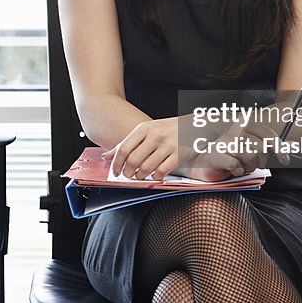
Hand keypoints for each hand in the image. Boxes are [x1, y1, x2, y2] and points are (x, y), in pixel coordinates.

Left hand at [102, 117, 246, 181]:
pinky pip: (161, 171)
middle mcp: (155, 136)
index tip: (115, 172)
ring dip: (140, 176)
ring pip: (146, 168)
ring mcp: (167, 145)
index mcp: (144, 129)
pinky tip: (154, 176)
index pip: (123, 148)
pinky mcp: (179, 155)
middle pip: (133, 160)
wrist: (195, 125)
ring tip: (140, 176)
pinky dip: (155, 177)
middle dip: (127, 172)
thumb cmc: (167, 130)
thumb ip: (127, 144)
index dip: (116, 163)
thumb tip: (106, 157)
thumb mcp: (146, 132)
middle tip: (128, 176)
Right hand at [189, 119, 290, 173]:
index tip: (285, 159)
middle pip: (260, 148)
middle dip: (260, 162)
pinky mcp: (215, 154)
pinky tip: (232, 170)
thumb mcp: (254, 149)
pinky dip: (237, 171)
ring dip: (248, 167)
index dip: (279, 147)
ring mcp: (224, 140)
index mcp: (244, 123)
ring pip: (250, 157)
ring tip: (240, 166)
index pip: (267, 134)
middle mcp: (234, 129)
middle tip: (251, 164)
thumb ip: (273, 146)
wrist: (205, 162)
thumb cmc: (231, 155)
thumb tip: (295, 145)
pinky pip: (236, 165)